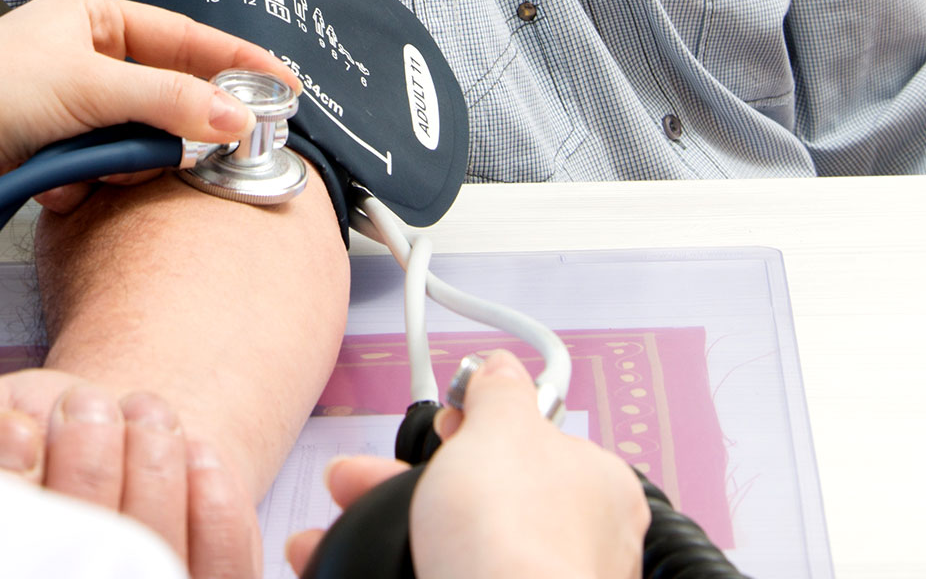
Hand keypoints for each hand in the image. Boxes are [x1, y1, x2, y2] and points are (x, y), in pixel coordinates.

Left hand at [0, 0, 296, 214]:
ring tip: (92, 163)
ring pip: (135, 142)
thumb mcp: (89, 86)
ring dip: (120, 162)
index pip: (185, 36)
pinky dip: (87, 182)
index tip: (283, 88)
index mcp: (91, 16)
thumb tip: (232, 116)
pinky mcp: (52, 152)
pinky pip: (101, 173)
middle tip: (207, 149)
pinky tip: (59, 181)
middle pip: (164, 95)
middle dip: (170, 128)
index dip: (237, 64)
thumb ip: (168, 101)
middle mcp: (83, 56)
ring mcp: (68, 107)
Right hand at [0, 369, 260, 577]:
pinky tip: (193, 453)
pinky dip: (216, 508)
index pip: (3, 558)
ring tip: (137, 411)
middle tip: (81, 407)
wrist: (97, 424)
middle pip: (87, 562)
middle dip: (85, 471)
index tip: (14, 430)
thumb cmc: (24, 432)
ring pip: (154, 557)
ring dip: (152, 472)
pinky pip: (223, 568)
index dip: (9, 489)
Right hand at [284, 351, 648, 578]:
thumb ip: (500, 392)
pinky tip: (349, 564)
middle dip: (408, 483)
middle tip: (356, 482)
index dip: (473, 431)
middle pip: (482, 494)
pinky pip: (437, 571)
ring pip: (452, 539)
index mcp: (598, 484)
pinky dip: (394, 566)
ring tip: (327, 536)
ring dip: (385, 526)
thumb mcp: (500, 430)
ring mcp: (541, 576)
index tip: (436, 433)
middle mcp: (580, 539)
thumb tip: (501, 367)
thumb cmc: (515, 536)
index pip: (536, 441)